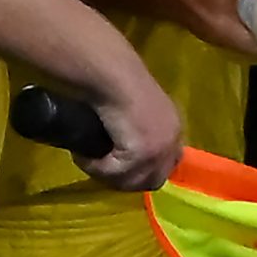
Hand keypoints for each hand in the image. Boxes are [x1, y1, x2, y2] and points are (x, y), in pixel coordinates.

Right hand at [80, 61, 185, 191]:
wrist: (113, 75)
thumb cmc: (118, 83)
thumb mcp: (137, 110)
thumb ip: (140, 130)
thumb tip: (123, 152)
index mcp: (174, 129)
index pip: (168, 164)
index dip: (145, 172)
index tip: (123, 171)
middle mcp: (172, 141)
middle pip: (153, 180)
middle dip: (127, 181)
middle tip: (103, 172)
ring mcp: (159, 149)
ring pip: (131, 181)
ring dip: (107, 175)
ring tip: (88, 161)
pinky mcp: (141, 153)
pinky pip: (114, 173)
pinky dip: (95, 167)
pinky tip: (82, 156)